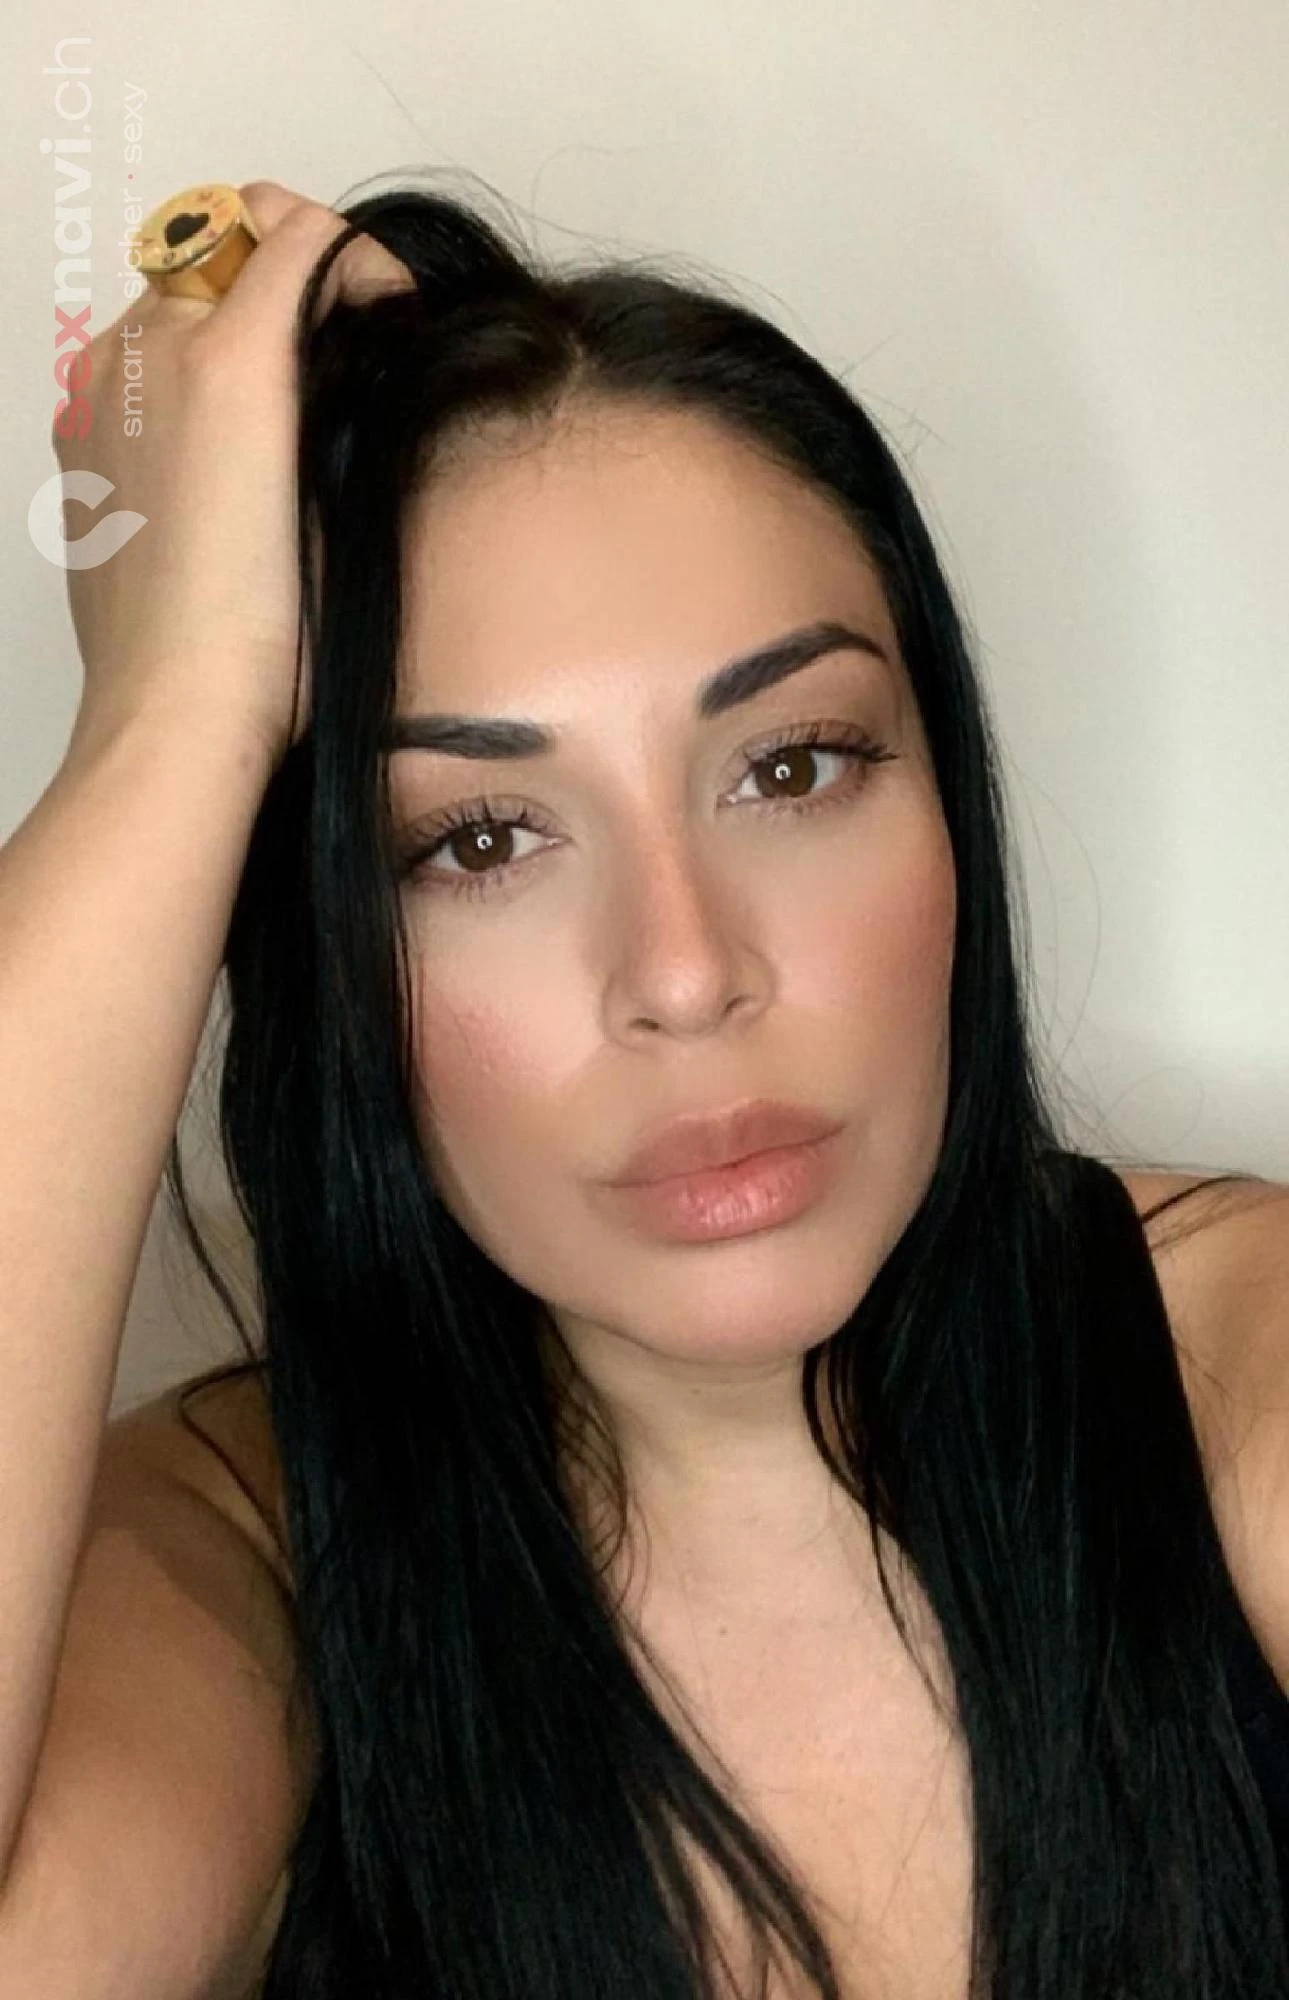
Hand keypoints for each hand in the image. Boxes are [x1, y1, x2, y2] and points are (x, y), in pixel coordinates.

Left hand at [52, 180, 414, 771]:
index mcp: (215, 356)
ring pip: (174, 303)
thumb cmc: (269, 627)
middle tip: (345, 355)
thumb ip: (336, 352)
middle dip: (287, 282)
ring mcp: (98, 397)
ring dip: (232, 327)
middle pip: (221, 251)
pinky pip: (133, 367)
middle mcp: (140, 356)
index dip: (355, 258)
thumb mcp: (339, 477)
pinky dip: (181, 379)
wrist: (181, 711)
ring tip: (283, 413)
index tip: (391, 308)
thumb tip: (347, 296)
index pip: (291, 228)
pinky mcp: (79, 444)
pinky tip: (224, 457)